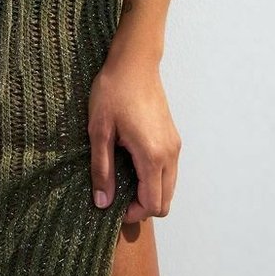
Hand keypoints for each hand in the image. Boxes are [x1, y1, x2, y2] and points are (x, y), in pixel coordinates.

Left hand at [87, 45, 180, 222]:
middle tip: (117, 195)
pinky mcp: (173, 137)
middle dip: (142, 206)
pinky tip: (132, 162)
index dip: (133, 213)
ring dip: (150, 192)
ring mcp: (174, 145)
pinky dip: (155, 178)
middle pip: (165, 201)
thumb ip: (102, 169)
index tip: (112, 206)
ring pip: (169, 187)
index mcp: (152, 156)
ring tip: (122, 177)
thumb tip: (103, 202)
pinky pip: (169, 171)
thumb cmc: (114, 91)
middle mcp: (170, 154)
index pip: (152, 204)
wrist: (134, 62)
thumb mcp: (99, 130)